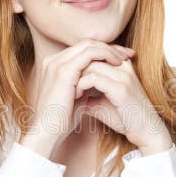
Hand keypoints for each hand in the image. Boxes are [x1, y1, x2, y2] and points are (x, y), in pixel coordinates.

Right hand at [19, 39, 134, 158]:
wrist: (48, 133)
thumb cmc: (62, 120)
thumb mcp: (77, 97)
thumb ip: (86, 85)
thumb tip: (101, 79)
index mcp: (54, 66)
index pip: (82, 50)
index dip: (103, 51)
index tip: (121, 57)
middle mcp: (53, 61)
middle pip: (86, 44)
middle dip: (109, 47)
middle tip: (127, 54)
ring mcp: (56, 63)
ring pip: (89, 45)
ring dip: (109, 50)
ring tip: (123, 59)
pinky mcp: (63, 70)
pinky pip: (89, 54)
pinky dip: (105, 55)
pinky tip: (116, 63)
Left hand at [74, 55, 173, 155]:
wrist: (147, 132)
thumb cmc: (126, 118)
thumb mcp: (103, 103)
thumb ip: (89, 95)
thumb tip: (70, 94)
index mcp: (121, 66)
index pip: (95, 53)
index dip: (79, 64)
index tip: (68, 79)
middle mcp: (123, 66)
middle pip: (91, 55)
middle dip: (75, 68)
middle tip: (64, 83)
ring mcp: (123, 76)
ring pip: (90, 64)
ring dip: (76, 77)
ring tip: (69, 91)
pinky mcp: (121, 88)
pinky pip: (93, 79)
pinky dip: (81, 86)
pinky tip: (76, 97)